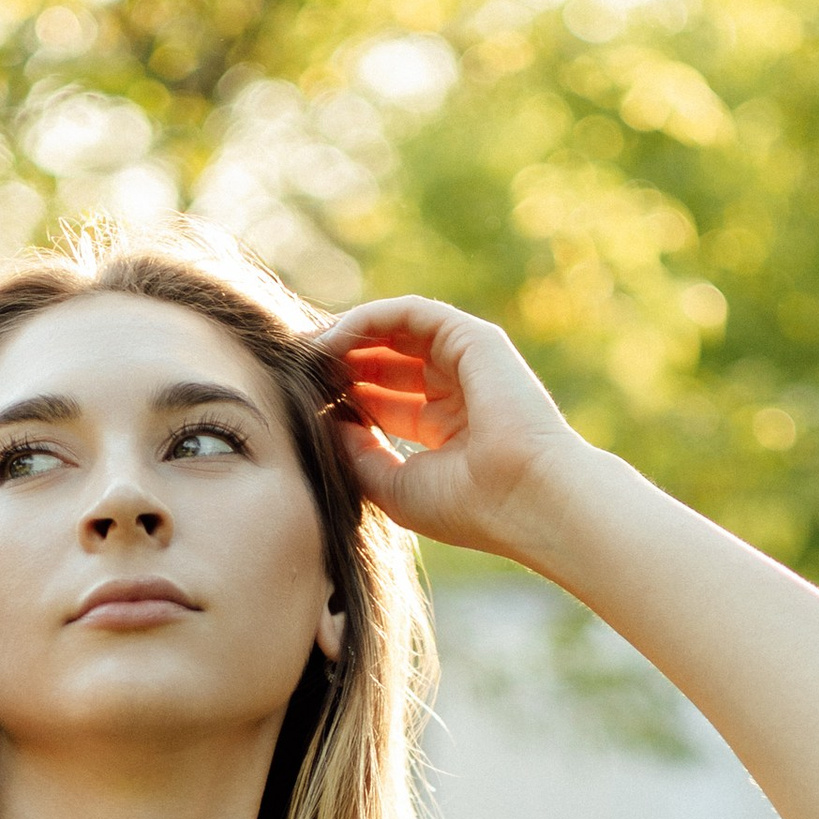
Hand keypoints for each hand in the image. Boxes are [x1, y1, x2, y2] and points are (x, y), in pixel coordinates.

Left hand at [317, 296, 588, 561]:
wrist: (524, 497)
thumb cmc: (467, 505)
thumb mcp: (393, 485)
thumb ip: (354, 452)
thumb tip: (321, 421)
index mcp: (444, 430)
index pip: (382, 400)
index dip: (340, 395)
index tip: (298, 400)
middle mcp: (456, 391)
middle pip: (384, 361)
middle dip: (337, 362)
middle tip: (293, 369)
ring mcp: (466, 362)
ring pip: (393, 331)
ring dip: (345, 337)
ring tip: (305, 353)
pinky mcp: (472, 338)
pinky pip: (408, 312)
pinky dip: (367, 320)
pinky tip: (331, 340)